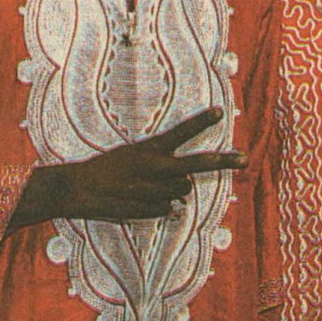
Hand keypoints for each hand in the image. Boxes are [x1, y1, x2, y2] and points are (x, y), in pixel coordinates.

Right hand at [9, 108, 244, 227]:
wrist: (76, 189)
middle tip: (245, 159)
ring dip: (177, 188)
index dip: (200, 122)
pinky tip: (141, 200)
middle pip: (195, 165)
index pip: (179, 133)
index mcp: (148, 149)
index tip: (219, 112)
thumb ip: (160, 165)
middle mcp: (152, 167)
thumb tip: (185, 188)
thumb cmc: (107, 169)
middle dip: (222, 162)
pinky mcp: (146, 208)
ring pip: (183, 189)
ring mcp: (151, 189)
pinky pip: (167, 208)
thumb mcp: (132, 156)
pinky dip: (161, 206)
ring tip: (151, 185)